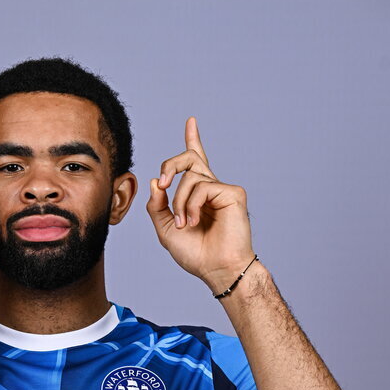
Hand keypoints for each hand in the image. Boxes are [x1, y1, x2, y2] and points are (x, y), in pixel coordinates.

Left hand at [145, 117, 254, 292]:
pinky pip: (202, 186)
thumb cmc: (195, 254)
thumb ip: (157, 205)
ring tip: (184, 223)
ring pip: (190, 176)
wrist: (216, 268)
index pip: (194, 162)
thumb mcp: (165, 229)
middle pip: (189, 158)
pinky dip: (192, 205)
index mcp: (197, 195)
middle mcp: (211, 188)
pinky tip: (195, 221)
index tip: (191, 121)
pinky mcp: (233, 193)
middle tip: (163, 183)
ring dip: (179, 201)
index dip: (193, 140)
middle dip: (170, 165)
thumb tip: (156, 181)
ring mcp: (223, 189)